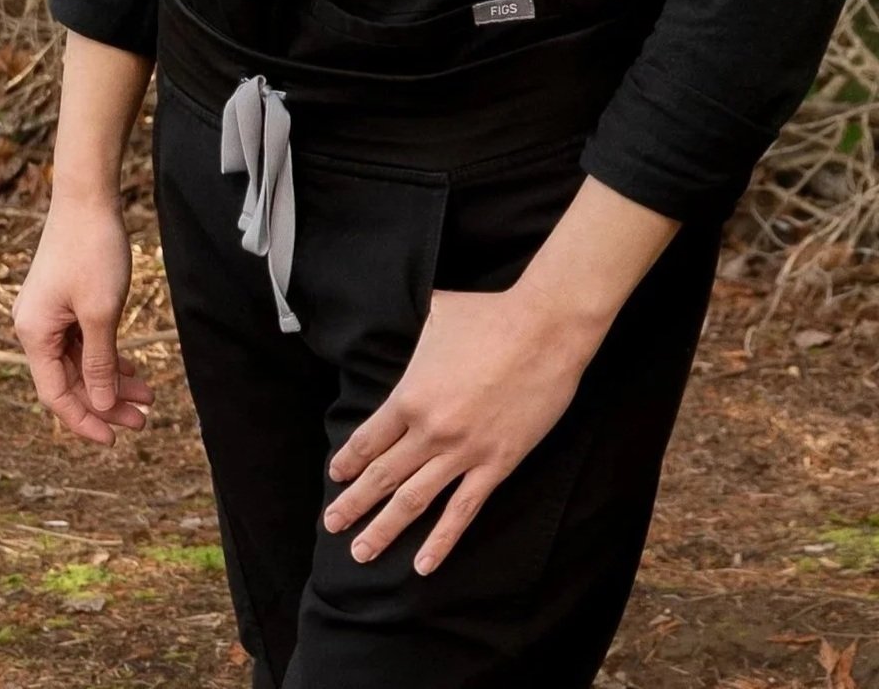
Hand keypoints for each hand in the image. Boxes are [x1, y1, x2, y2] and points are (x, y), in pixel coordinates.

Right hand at [12, 198, 154, 444]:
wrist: (87, 198)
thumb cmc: (92, 250)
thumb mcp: (101, 311)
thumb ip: (100, 362)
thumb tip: (100, 405)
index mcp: (35, 335)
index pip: (56, 394)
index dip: (84, 420)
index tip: (114, 438)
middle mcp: (36, 329)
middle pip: (71, 381)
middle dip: (106, 403)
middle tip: (143, 420)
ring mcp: (50, 315)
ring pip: (81, 363)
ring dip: (112, 381)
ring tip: (147, 397)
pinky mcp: (64, 302)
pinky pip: (84, 342)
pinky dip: (108, 357)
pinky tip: (133, 372)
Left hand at [320, 281, 599, 574]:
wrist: (545, 328)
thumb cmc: (491, 314)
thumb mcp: (438, 313)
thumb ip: (415, 332)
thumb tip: (401, 323)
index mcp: (410, 395)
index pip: (369, 439)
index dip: (349, 461)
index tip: (335, 477)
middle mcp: (430, 430)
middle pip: (382, 475)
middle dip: (354, 504)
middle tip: (333, 525)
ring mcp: (463, 451)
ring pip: (413, 501)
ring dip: (384, 529)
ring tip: (362, 552)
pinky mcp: (497, 463)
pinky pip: (463, 510)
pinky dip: (441, 540)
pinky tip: (423, 564)